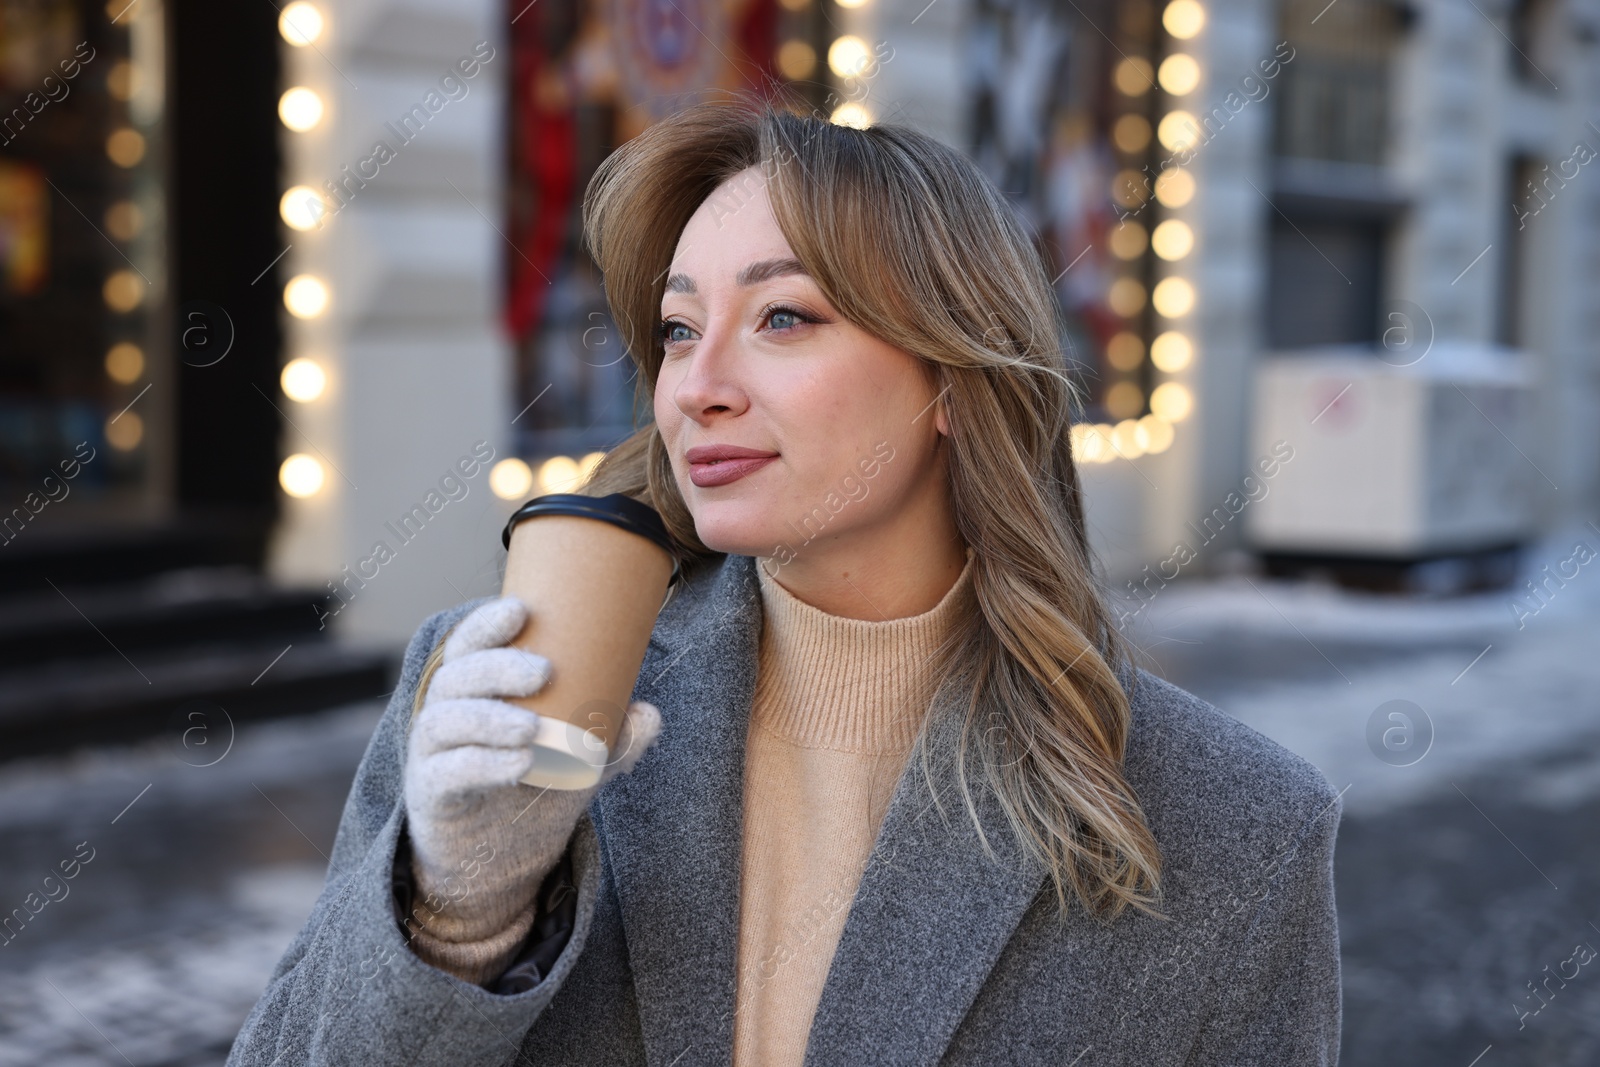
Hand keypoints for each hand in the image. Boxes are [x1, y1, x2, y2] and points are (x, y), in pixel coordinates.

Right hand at [402, 595, 660, 977]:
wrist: (498, 858)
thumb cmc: (534, 787)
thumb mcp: (581, 760)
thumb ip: (614, 738)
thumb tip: (650, 715)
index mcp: (474, 689)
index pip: (469, 645)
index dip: (487, 624)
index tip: (522, 610)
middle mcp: (445, 712)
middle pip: (457, 676)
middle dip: (498, 667)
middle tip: (545, 672)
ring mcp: (432, 754)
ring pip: (445, 721)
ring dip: (489, 718)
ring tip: (531, 727)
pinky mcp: (430, 793)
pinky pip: (446, 772)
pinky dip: (481, 764)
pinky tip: (517, 763)